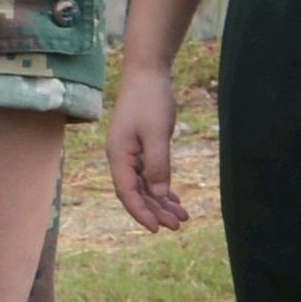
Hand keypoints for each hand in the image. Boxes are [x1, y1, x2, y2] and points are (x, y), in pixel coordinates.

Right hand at [99, 65, 189, 234]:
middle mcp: (122, 158)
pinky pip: (151, 175)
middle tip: (177, 225)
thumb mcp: (156, 133)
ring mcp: (132, 153)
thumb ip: (157, 165)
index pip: (127, 192)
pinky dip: (162, 188)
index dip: (141, 212)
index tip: (157, 228)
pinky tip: (175, 199)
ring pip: (145, 186)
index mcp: (119, 155)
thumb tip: (159, 194)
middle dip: (155, 211)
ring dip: (161, 202)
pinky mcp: (142, 148)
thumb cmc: (150, 100)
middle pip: (137, 193)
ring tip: (182, 216)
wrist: (148, 73)